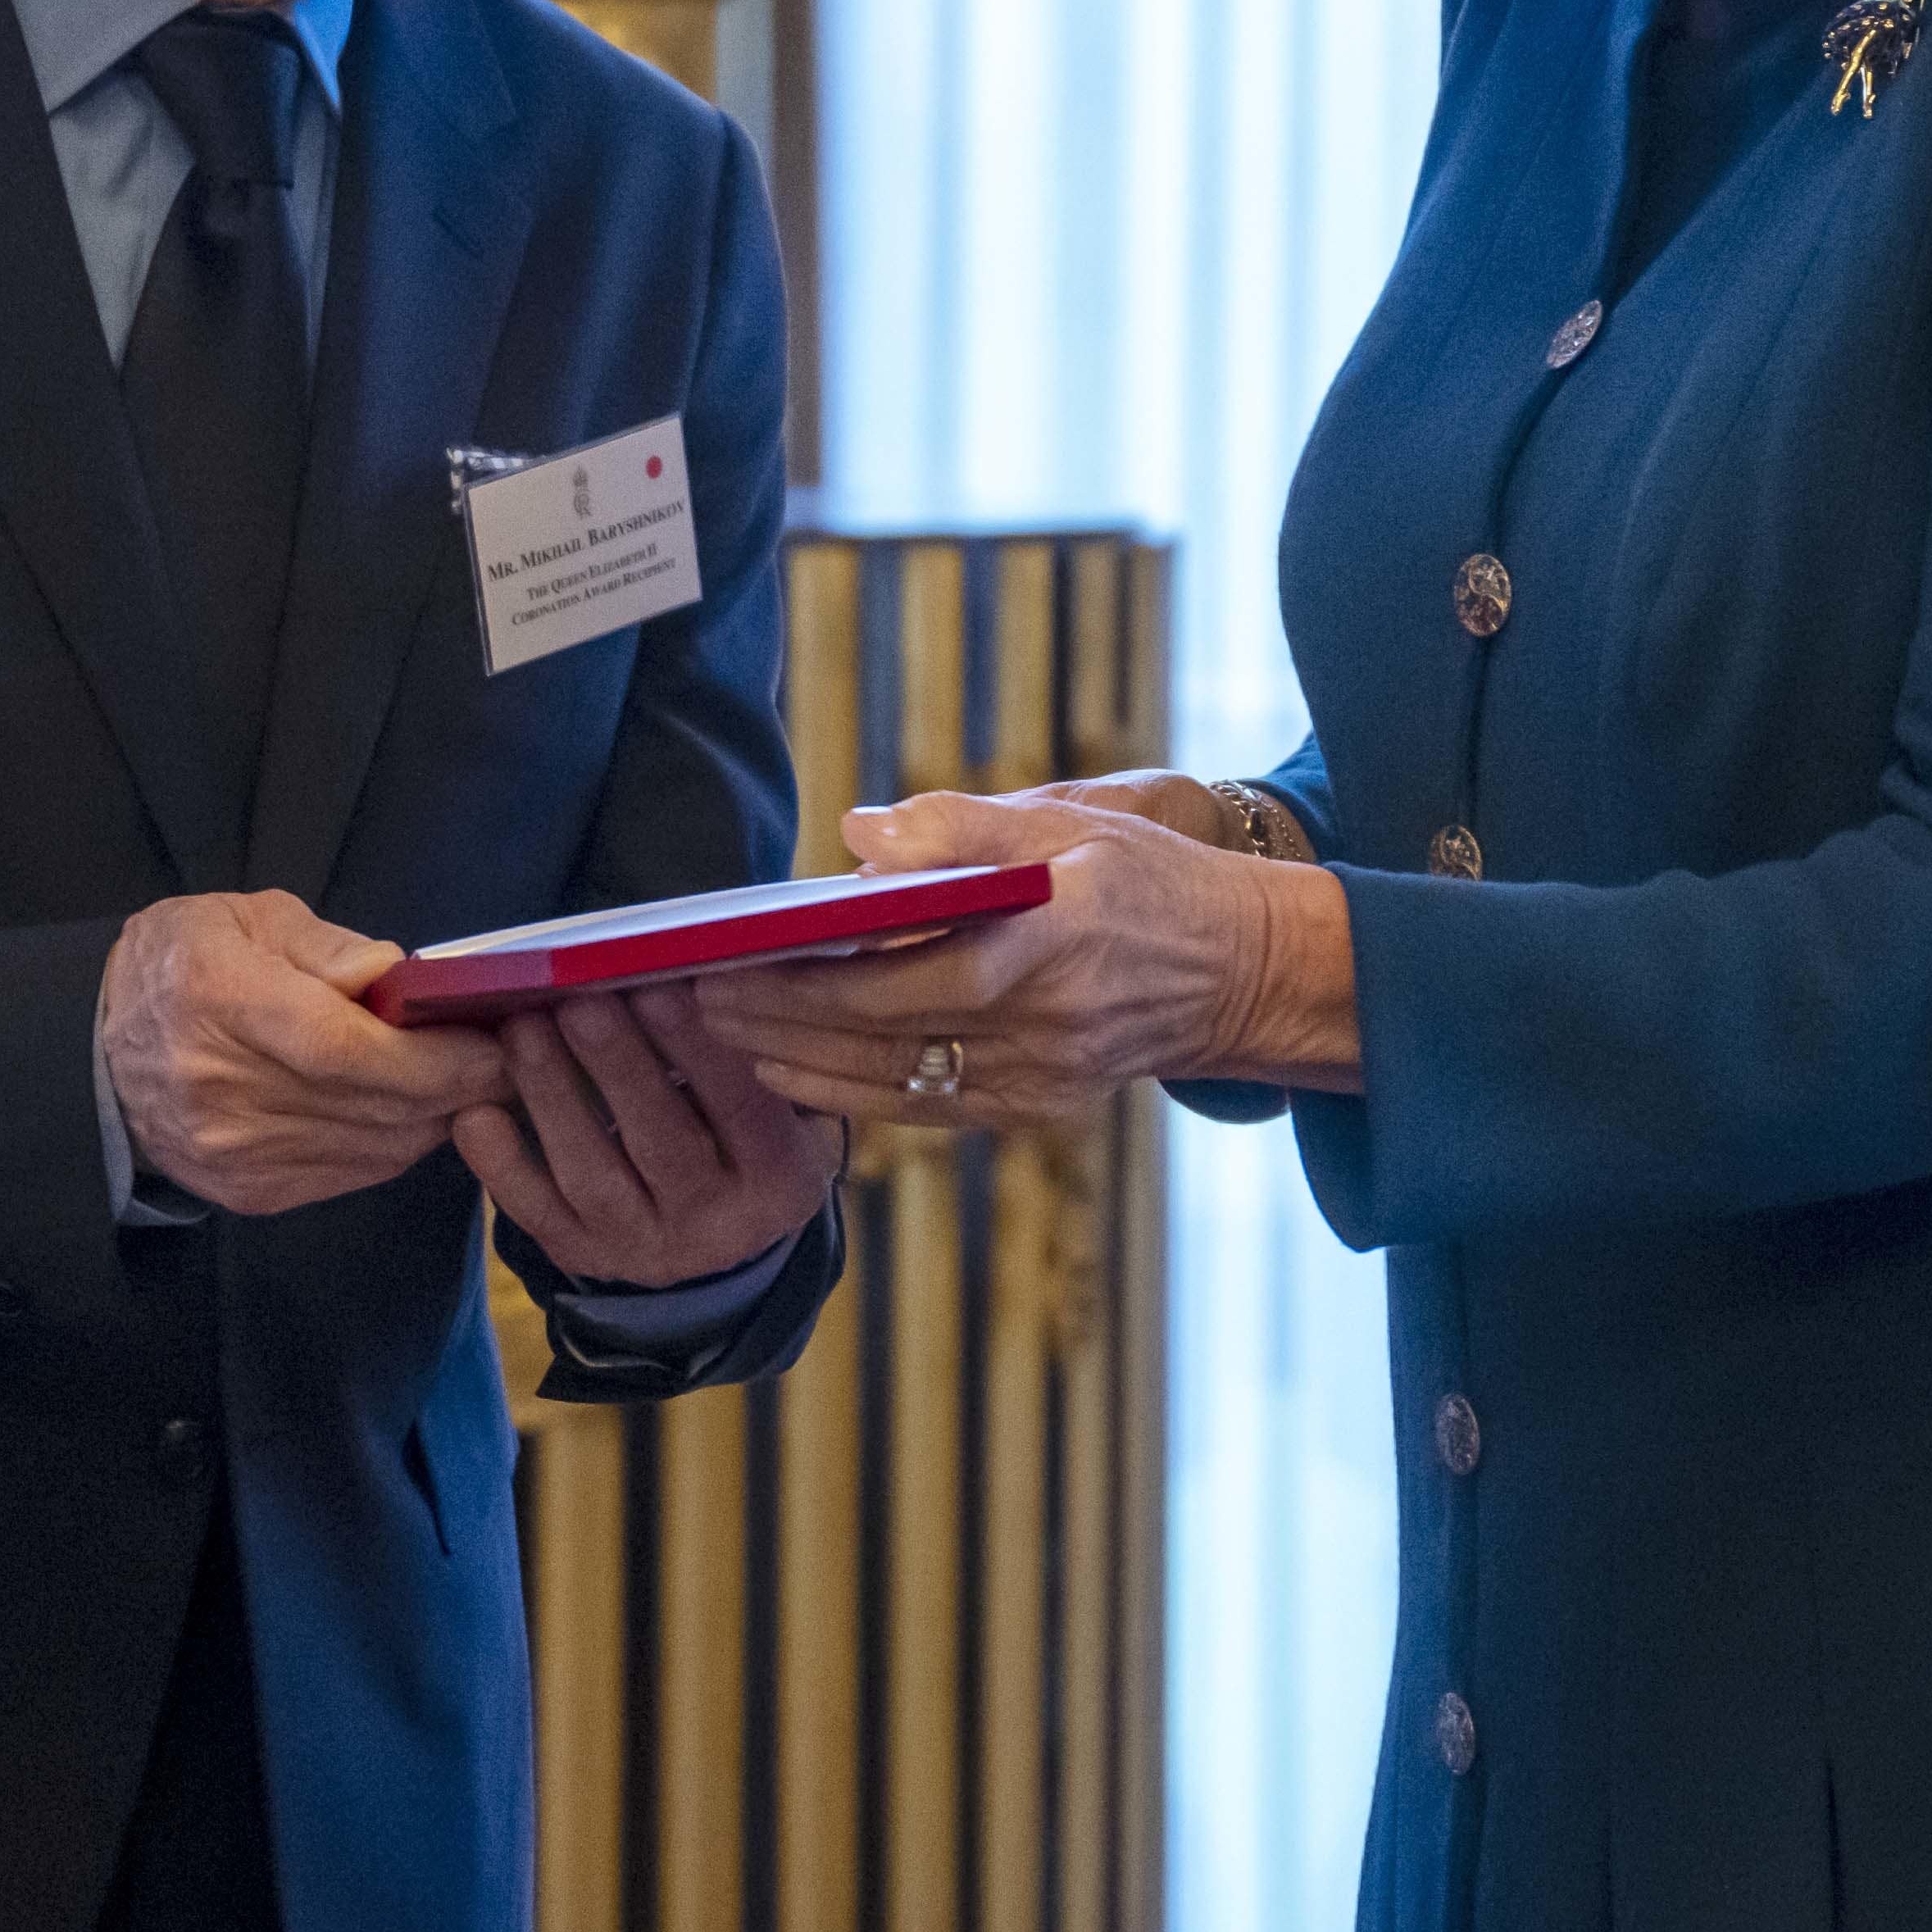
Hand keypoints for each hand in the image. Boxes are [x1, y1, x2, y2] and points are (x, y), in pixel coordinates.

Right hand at [100, 892, 511, 1217]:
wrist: (98, 1053)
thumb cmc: (182, 966)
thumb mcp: (244, 917)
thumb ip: (326, 946)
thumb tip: (395, 975)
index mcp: (217, 998)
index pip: (342, 1047)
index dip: (428, 1054)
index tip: (489, 1040)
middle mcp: (219, 1087)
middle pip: (370, 1103)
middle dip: (456, 1084)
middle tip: (508, 1058)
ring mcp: (232, 1151)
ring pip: (374, 1146)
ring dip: (436, 1117)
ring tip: (470, 1080)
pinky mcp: (248, 1191)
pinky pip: (353, 1172)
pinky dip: (397, 1142)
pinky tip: (414, 1110)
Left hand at [456, 986, 845, 1288]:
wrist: (718, 1236)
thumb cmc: (745, 1131)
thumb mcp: (783, 1104)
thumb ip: (757, 1048)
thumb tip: (720, 960)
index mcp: (781, 1179)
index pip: (742, 1110)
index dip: (699, 1049)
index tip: (659, 985)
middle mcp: (719, 1228)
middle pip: (663, 1142)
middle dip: (617, 1064)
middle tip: (578, 1000)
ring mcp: (646, 1249)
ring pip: (593, 1177)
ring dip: (553, 1098)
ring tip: (522, 1029)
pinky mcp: (584, 1256)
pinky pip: (538, 1215)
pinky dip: (503, 1167)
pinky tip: (475, 1115)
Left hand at [699, 785, 1359, 1128]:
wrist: (1244, 973)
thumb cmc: (1150, 878)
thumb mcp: (1075, 820)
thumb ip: (963, 827)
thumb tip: (856, 835)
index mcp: (1054, 940)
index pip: (907, 974)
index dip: (809, 979)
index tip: (730, 960)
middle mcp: (1045, 1025)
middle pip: (881, 1036)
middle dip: (776, 1021)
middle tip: (687, 999)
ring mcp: (1042, 1080)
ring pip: (893, 1085)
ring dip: (798, 1065)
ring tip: (719, 1035)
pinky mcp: (1037, 1110)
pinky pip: (926, 1111)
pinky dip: (852, 1095)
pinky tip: (793, 1073)